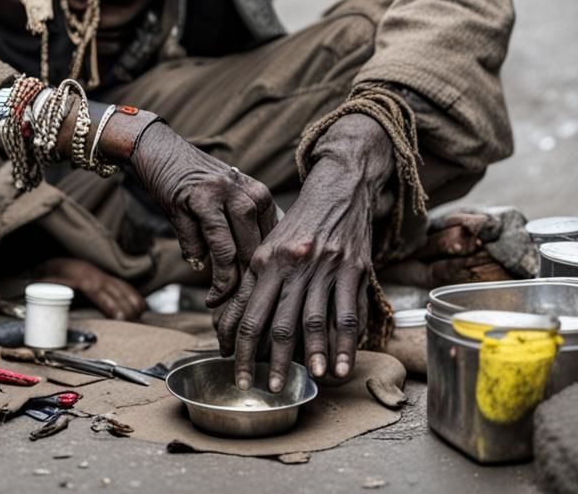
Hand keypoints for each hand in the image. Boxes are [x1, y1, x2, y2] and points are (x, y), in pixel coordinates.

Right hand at [132, 124, 276, 306]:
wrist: (160, 150)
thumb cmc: (196, 182)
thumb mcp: (229, 200)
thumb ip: (245, 231)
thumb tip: (257, 279)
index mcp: (261, 197)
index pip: (272, 247)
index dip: (265, 279)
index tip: (256, 303)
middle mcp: (246, 194)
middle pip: (254, 253)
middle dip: (245, 288)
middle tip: (235, 312)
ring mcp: (221, 196)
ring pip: (230, 253)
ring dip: (222, 283)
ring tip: (215, 301)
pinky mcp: (194, 199)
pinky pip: (199, 244)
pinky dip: (195, 258)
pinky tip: (193, 262)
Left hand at [216, 113, 391, 390]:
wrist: (338, 188)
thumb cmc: (300, 223)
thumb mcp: (269, 245)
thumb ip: (252, 280)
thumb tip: (224, 315)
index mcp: (267, 260)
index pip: (250, 312)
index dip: (242, 348)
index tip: (239, 374)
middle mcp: (294, 265)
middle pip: (283, 322)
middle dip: (277, 361)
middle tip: (274, 388)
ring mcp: (325, 267)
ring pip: (317, 319)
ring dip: (315, 354)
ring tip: (314, 380)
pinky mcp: (353, 269)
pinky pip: (349, 311)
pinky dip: (346, 341)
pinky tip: (344, 363)